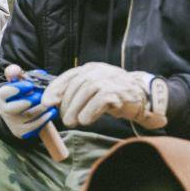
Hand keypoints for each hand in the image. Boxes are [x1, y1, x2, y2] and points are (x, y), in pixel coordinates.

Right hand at [0, 78, 56, 139]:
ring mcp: (13, 123)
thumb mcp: (17, 81)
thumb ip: (15, 72)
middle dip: (30, 100)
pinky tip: (52, 111)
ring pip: (28, 116)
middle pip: (14, 108)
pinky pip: (35, 126)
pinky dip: (45, 118)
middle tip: (40, 95)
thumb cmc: (22, 93)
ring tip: (50, 102)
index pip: (4, 93)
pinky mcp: (22, 132)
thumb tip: (15, 70)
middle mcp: (4, 111)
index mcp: (1, 97)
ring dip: (41, 108)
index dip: (16, 89)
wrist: (22, 112)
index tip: (30, 85)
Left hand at [41, 62, 165, 128]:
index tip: (46, 102)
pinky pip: (100, 100)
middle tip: (63, 118)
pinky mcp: (118, 92)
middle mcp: (99, 71)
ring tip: (72, 122)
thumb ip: (76, 92)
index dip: (55, 89)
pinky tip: (85, 120)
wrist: (143, 97)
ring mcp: (110, 79)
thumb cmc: (114, 94)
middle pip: (76, 85)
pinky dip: (90, 111)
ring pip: (86, 91)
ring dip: (75, 108)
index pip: (68, 76)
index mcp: (90, 68)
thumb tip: (53, 102)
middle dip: (66, 103)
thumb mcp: (94, 90)